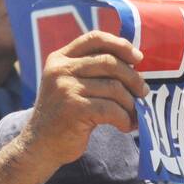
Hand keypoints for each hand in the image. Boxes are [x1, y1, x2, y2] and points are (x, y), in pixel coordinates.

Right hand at [21, 31, 148, 168]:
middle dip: (133, 78)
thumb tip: (134, 66)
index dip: (120, 45)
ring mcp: (66, 88)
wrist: (41, 145)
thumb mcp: (71, 85)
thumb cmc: (64, 115)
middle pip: (109, 62)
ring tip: (133, 115)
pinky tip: (125, 126)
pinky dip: (125, 119)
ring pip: (114, 88)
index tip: (138, 58)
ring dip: (130, 104)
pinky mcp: (74, 109)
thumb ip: (92, 72)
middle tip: (143, 92)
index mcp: (61, 58)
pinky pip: (111, 109)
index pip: (94, 39)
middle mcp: (61, 69)